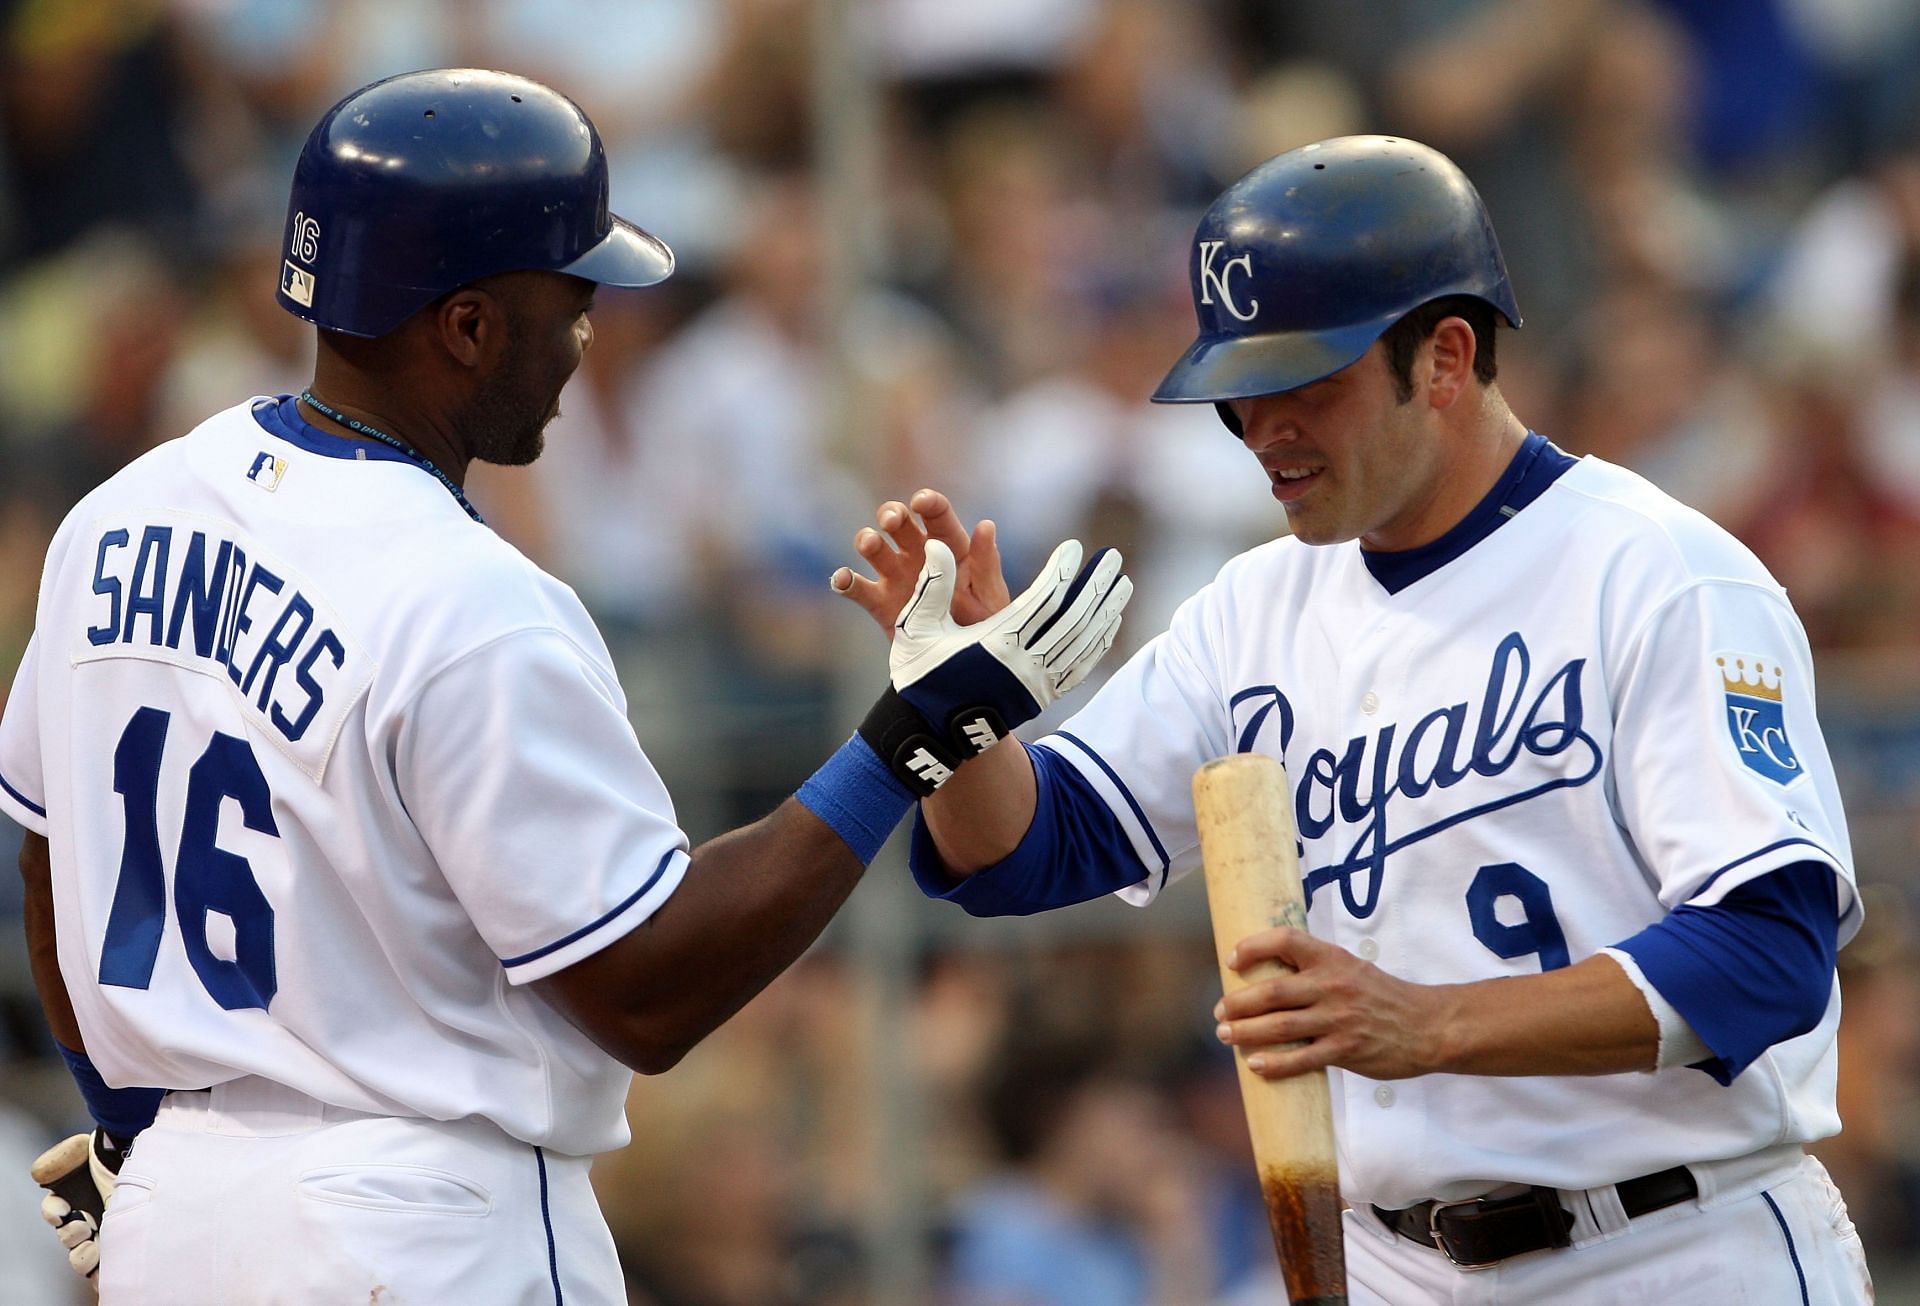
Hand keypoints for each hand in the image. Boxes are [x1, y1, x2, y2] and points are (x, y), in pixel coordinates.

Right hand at [32, 1128, 130, 1290]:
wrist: (164, 1164)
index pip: (53, 1209)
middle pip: (67, 1237)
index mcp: (77, 1196)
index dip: (54, 1212)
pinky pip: (103, 1273)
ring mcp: (105, 1235)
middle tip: (84, 1227)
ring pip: (81, 1259)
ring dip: (83, 1256)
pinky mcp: (121, 1250)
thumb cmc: (128, 1154)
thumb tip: (42, 1172)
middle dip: (71, 1234)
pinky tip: (107, 1268)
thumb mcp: (95, 1148)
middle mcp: (87, 1218)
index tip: (62, 1211)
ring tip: (95, 1247)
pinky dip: (100, 1274)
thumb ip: (67, 1155)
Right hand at [831, 490, 1009, 634]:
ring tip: (869, 544)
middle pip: (899, 524)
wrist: (964, 665)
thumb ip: (986, 563)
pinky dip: (845, 581)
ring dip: (868, 540)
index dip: (928, 503)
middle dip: (892, 515)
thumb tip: (985, 525)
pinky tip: (842, 579)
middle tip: (891, 521)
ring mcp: (897, 577)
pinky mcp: (880, 603)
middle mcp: (919, 555)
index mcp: (950, 546)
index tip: (920, 502)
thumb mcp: (991, 597)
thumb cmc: (983, 625)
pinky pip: (857, 588)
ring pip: (875, 549)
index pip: (937, 515)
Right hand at [894, 536, 1130, 734]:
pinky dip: (1098, 644)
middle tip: (1113, 557)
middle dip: (1095, 585)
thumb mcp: (916, 630)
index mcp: (995, 644)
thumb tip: (939, 545)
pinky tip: (1110, 624)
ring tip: (1122, 584)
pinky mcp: (1042, 698)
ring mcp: (1037, 684)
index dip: (1060, 572)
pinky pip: (1079, 668)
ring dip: (1105, 611)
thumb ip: (933, 587)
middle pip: (1072, 618)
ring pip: (1082, 642)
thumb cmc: (919, 677)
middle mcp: (1023, 664)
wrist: (931, 735)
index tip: (1073, 547)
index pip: (1041, 601)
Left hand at [1212, 928, 1452, 1081]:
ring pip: (1281, 1026)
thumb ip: (1315, 969)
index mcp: (1332, 958)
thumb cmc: (1382, 996)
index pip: (1286, 940)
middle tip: (1219, 1011)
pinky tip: (1256, 1065)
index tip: (1231, 961)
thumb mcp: (1351, 969)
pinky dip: (1276, 1063)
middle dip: (1238, 1003)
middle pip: (1273, 991)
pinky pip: (1303, 1059)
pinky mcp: (1347, 1050)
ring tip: (1226, 1034)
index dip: (1253, 946)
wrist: (1428, 1025)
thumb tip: (1265, 977)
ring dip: (1246, 1032)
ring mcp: (1340, 1019)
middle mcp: (1333, 985)